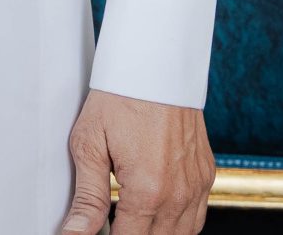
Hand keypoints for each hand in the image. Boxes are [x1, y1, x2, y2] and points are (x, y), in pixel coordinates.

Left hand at [58, 87, 213, 234]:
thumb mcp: (90, 145)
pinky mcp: (206, 174)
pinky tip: (156, 216)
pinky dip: (178, 224)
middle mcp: (179, 194)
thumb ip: (87, 198)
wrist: (155, 65)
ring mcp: (197, 185)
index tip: (95, 234)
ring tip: (130, 223)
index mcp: (148, 192)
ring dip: (156, 234)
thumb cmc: (118, 98)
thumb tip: (75, 234)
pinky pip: (197, 216)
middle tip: (110, 226)